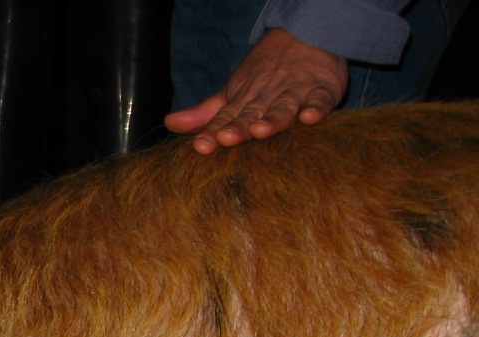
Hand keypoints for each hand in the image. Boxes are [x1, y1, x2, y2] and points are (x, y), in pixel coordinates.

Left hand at [165, 28, 347, 154]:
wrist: (306, 35)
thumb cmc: (264, 75)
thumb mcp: (233, 94)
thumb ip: (206, 114)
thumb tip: (170, 123)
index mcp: (245, 100)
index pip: (226, 117)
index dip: (214, 131)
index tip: (203, 145)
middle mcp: (268, 97)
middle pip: (252, 114)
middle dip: (240, 127)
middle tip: (227, 138)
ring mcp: (295, 93)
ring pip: (283, 107)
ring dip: (273, 119)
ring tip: (261, 130)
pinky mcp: (322, 90)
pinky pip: (320, 100)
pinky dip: (316, 107)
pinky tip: (309, 118)